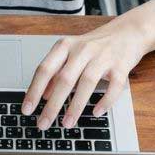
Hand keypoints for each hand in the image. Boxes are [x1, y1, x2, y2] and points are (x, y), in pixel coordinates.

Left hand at [21, 20, 149, 128]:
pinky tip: (96, 113)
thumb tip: (42, 95)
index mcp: (66, 45)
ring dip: (75, 106)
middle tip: (43, 123)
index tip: (27, 109)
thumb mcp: (71, 53)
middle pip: (64, 79)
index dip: (34, 90)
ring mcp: (103, 56)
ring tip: (67, 123)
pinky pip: (113, 86)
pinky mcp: (121, 65)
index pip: (45, 69)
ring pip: (87, 82)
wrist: (128, 31)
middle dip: (52, 105)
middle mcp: (83, 49)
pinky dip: (105, 101)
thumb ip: (57, 72)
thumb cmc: (96, 45)